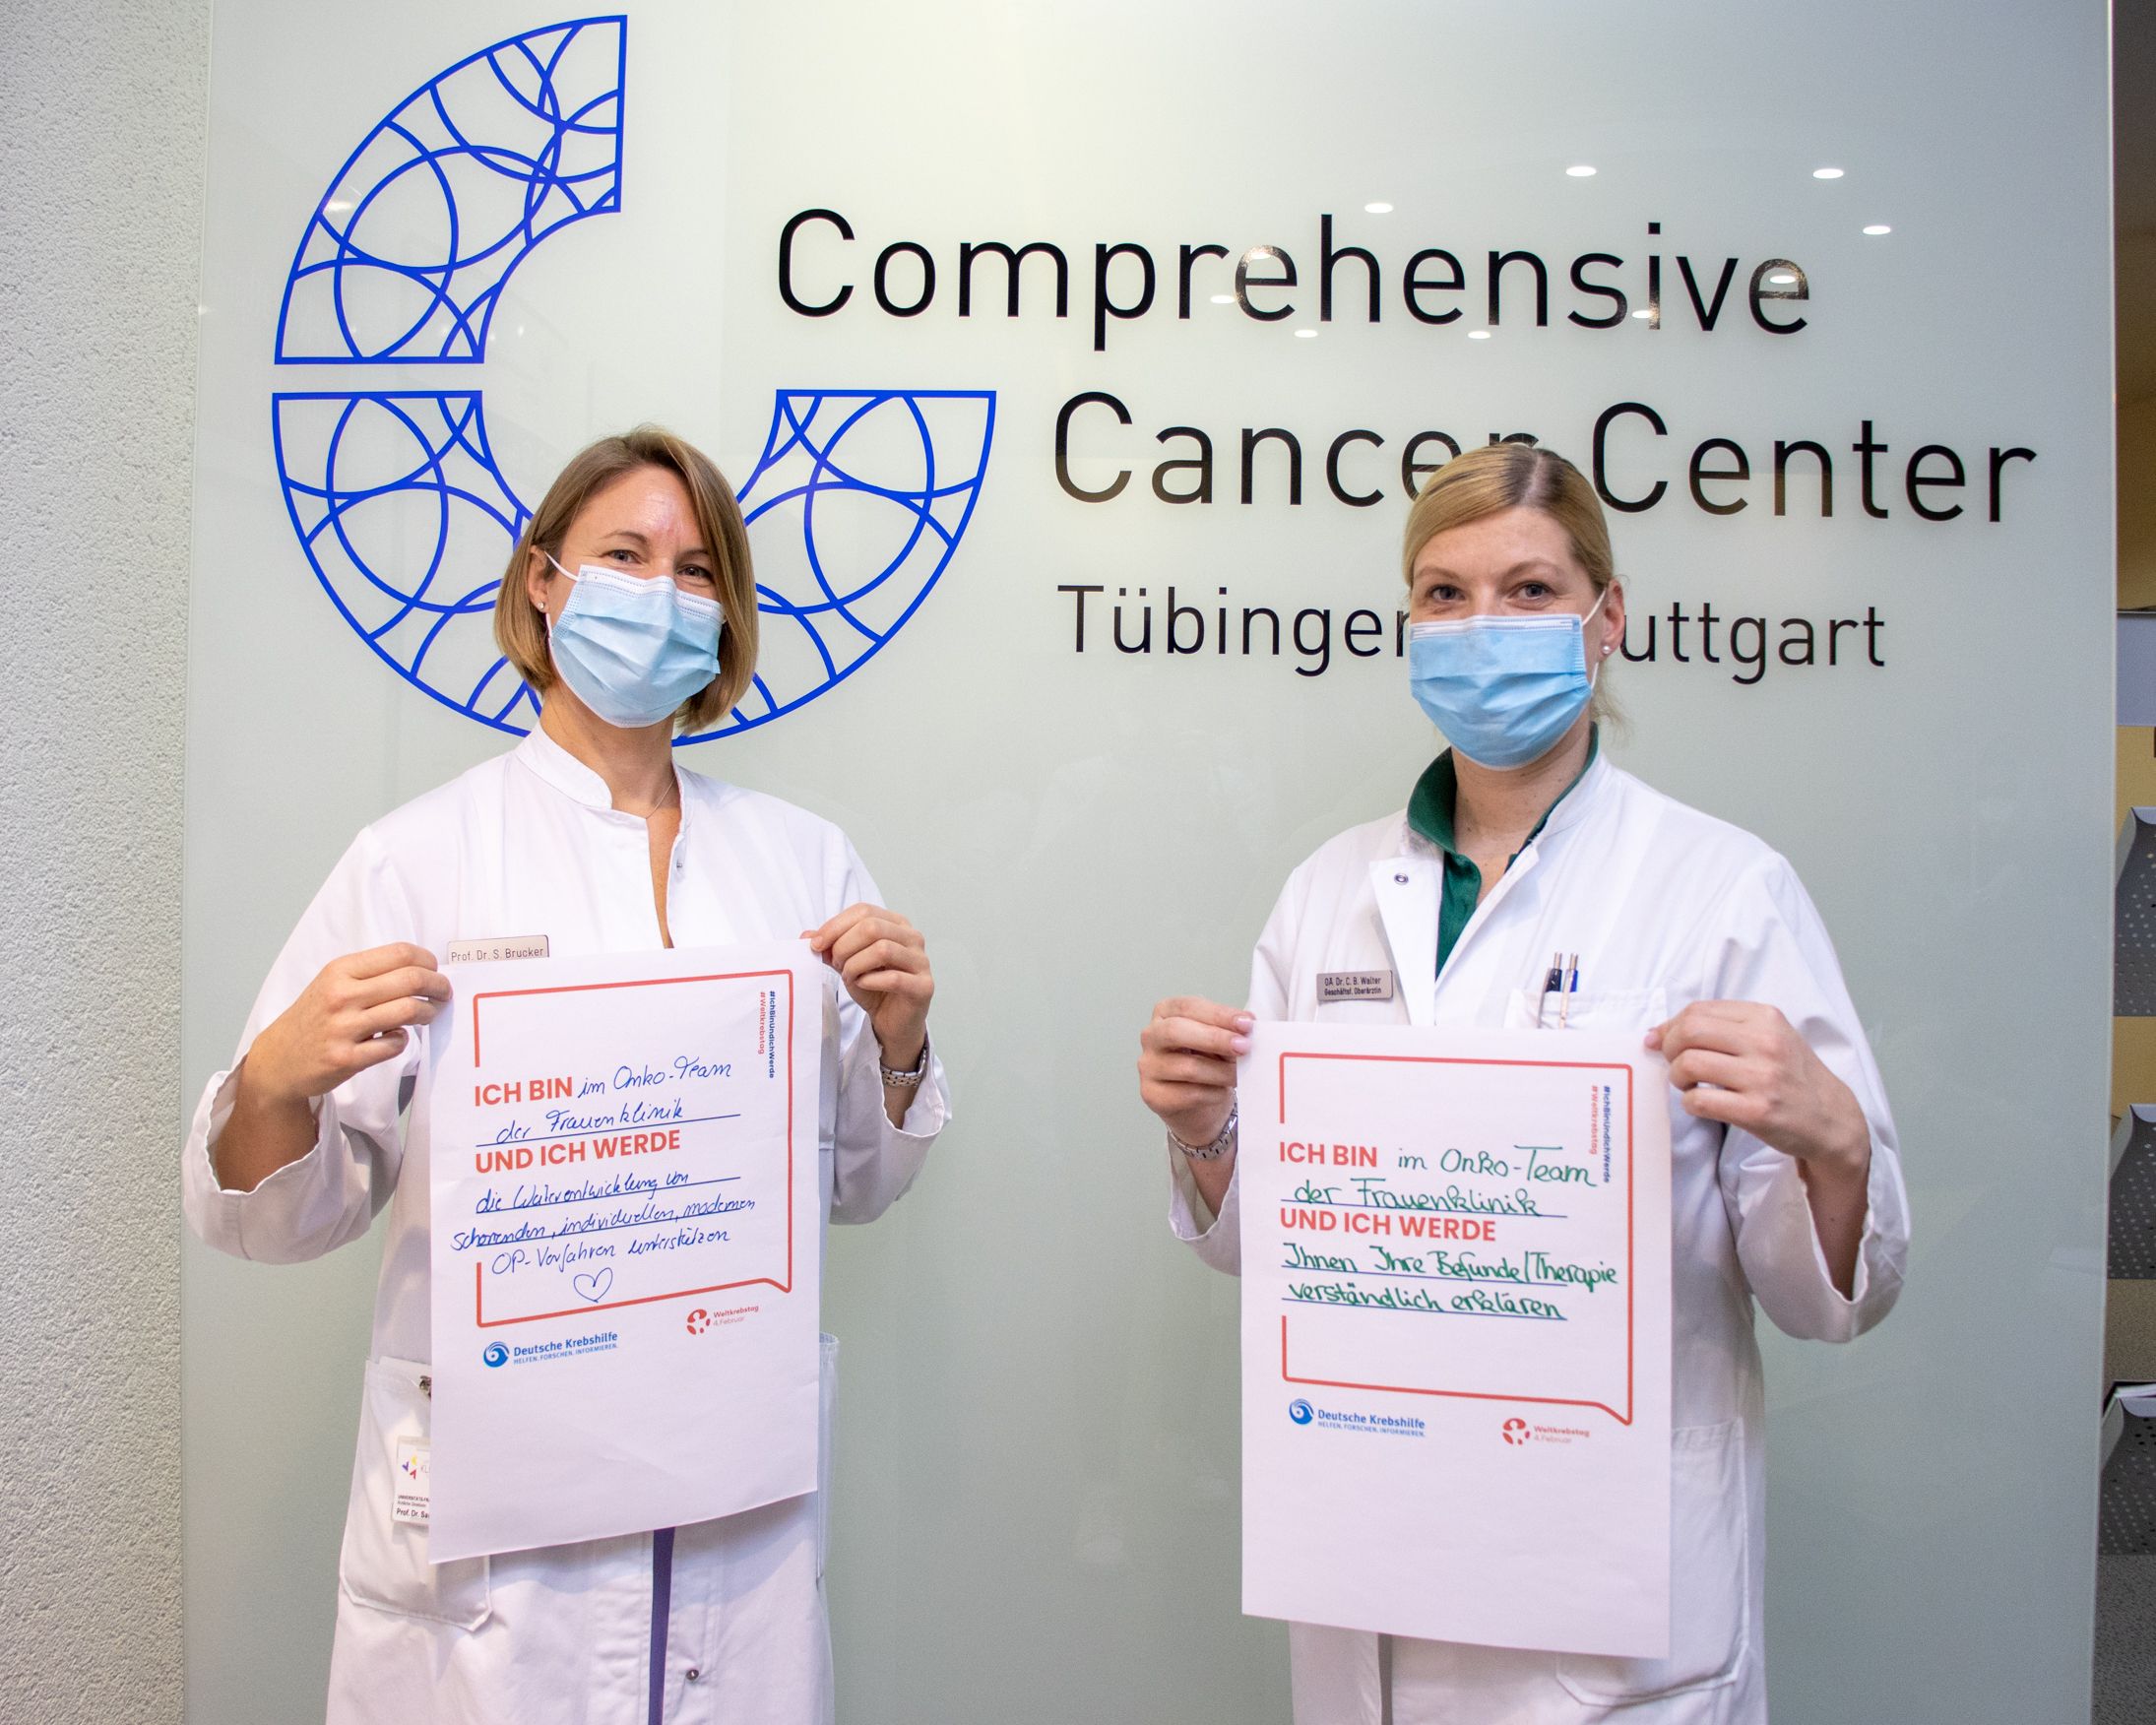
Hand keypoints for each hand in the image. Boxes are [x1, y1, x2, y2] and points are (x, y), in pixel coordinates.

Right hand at [246, 943, 449, 1105]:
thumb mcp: (331, 983)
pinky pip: (394, 1044)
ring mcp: (343, 1028)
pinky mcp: (346, 1058)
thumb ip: (369, 974)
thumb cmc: (312, 1018)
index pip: (399, 953)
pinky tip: (396, 1037)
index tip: (434, 969)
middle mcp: (340, 995)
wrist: (278, 1059)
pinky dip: (403, 1040)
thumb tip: (419, 968)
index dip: (427, 960)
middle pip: (411, 980)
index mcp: (339, 971)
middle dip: (438, 985)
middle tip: (444, 993)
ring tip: (428, 1014)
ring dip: (428, 1012)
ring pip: (408, 1010)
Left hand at [805, 904, 931, 1070]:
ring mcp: (921, 961)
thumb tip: (807, 935)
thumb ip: (830, 947)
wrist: (892, 1021)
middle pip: (872, 926)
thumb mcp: (847, 962)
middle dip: (844, 946)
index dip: (835, 925)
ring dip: (856, 964)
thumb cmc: (873, 987)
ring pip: (882, 949)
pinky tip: (862, 985)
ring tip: (849, 976)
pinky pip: (893, 978)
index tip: (816, 944)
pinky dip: (869, 981)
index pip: (863, 911)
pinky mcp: (924, 986)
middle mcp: (913, 937)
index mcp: (896, 924)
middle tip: (836, 964)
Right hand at [1138, 996, 1251, 1149]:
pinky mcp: (1152, 1094)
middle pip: (1176, 1031)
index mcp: (1166, 1012)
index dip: (1219, 1014)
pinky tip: (1221, 1091)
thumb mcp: (1220, 1040)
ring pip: (1187, 1067)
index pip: (1188, 1006)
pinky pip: (1189, 1094)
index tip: (1246, 1022)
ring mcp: (1148, 1066)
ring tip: (1239, 1075)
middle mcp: (1151, 1036)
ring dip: (1221, 1072)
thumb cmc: (1208, 1062)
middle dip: (1215, 1038)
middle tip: (1244, 1046)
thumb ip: (1230, 1031)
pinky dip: (1213, 1093)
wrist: (1199, 1102)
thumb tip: (1248, 1027)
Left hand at [1645, 1000, 1868, 1173]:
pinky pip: (1699, 1101)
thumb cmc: (1792, 1075)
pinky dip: (1689, 1103)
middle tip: (1675, 1063)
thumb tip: (1657, 1033)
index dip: (1671, 1026)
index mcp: (1765, 1018)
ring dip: (1677, 1077)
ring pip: (1688, 1065)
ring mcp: (1762, 1078)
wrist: (1831, 1118)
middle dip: (1670, 1048)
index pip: (1698, 1010)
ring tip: (1689, 1084)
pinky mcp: (1757, 1111)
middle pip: (1689, 1032)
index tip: (1661, 1040)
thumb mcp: (1769, 1036)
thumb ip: (1721, 1028)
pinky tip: (1702, 1103)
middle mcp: (1765, 1043)